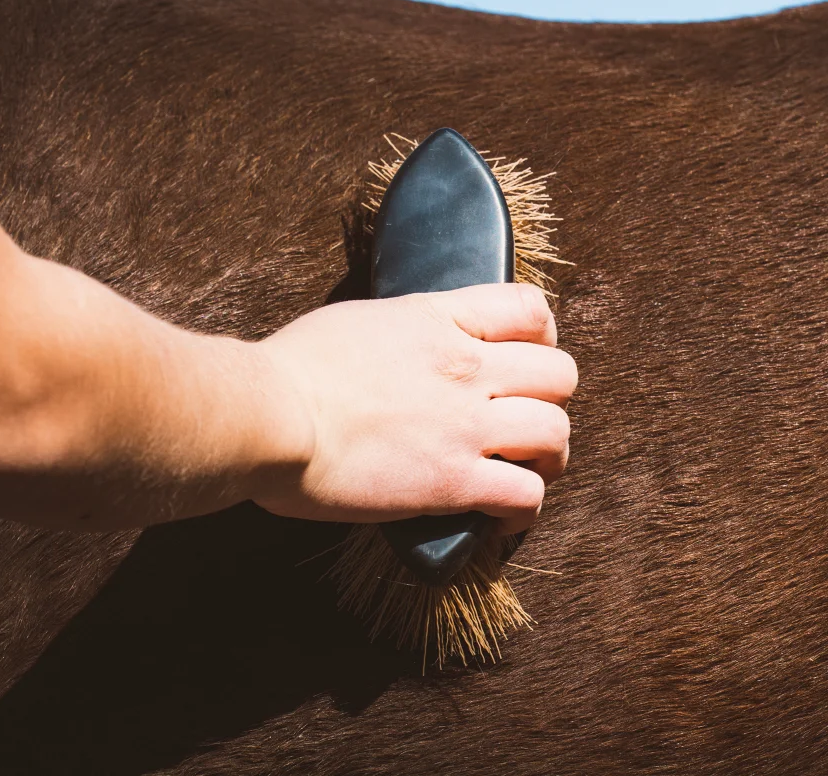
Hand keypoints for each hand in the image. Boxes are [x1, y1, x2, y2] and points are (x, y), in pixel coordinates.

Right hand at [253, 282, 575, 533]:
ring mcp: (465, 426)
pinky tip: (502, 519)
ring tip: (525, 471)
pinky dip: (524, 511)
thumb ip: (404, 332)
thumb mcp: (361, 321)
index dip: (542, 336)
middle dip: (551, 401)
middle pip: (560, 374)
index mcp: (440, 321)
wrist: (266, 415)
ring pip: (555, 433)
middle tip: (525, 422)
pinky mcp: (453, 482)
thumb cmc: (289, 371)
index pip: (530, 307)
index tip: (528, 358)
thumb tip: (407, 352)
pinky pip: (526, 496)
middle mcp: (466, 368)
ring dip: (547, 456)